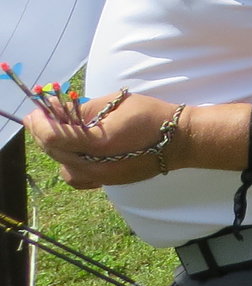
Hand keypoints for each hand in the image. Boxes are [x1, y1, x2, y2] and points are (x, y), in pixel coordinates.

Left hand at [27, 92, 179, 188]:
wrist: (181, 140)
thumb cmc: (153, 116)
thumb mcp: (118, 103)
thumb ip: (82, 108)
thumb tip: (54, 107)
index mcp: (98, 144)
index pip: (53, 136)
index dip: (40, 121)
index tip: (37, 108)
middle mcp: (95, 166)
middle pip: (54, 151)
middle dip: (44, 132)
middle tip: (43, 115)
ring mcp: (101, 177)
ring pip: (63, 166)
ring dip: (57, 148)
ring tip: (63, 131)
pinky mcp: (107, 181)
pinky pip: (76, 177)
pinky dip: (69, 163)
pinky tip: (77, 151)